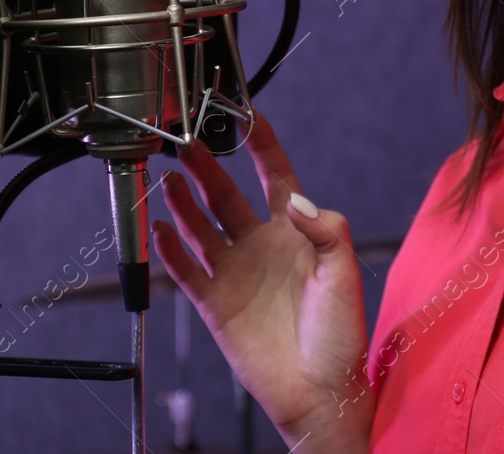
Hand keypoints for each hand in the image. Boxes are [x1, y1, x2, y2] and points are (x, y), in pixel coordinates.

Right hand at [152, 112, 371, 451]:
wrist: (320, 388)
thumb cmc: (340, 332)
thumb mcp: (343, 271)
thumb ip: (324, 228)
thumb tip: (293, 199)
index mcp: (295, 230)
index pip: (275, 174)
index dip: (261, 143)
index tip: (245, 114)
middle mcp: (260, 244)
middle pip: (226, 194)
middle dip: (206, 167)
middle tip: (186, 142)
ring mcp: (235, 271)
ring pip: (201, 226)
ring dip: (183, 202)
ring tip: (169, 177)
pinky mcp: (216, 302)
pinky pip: (187, 269)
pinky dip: (171, 249)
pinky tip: (160, 228)